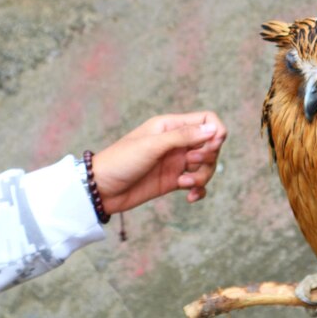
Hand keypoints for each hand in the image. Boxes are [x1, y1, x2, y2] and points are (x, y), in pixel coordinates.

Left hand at [92, 112, 226, 213]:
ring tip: (184, 184)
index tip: (212, 145)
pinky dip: (199, 190)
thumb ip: (183, 136)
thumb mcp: (152, 145)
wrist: (100, 189)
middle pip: (210, 144)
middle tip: (191, 163)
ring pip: (206, 165)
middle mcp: (177, 142)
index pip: (206, 120)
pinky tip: (190, 197)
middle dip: (208, 156)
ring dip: (202, 176)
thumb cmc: (121, 161)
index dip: (215, 131)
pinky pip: (197, 183)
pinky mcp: (173, 181)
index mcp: (171, 126)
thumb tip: (213, 129)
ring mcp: (176, 162)